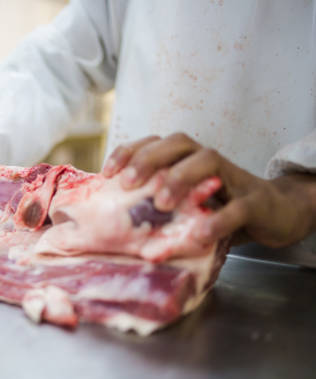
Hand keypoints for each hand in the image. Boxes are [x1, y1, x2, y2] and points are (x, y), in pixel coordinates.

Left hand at [102, 132, 315, 247]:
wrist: (274, 213)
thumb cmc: (216, 208)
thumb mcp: (182, 205)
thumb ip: (155, 206)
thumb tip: (113, 222)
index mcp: (185, 158)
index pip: (153, 143)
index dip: (128, 153)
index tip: (107, 172)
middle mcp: (206, 159)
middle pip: (176, 145)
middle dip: (148, 159)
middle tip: (128, 183)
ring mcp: (232, 176)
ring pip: (207, 160)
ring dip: (180, 178)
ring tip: (161, 203)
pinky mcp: (255, 201)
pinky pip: (237, 206)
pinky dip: (219, 218)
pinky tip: (200, 232)